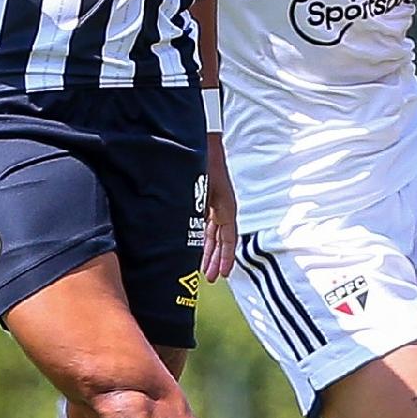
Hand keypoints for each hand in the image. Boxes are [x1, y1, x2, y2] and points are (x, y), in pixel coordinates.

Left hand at [202, 138, 236, 282]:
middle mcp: (223, 207)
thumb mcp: (198, 189)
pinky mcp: (208, 198)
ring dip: (210, 250)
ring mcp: (216, 203)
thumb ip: (195, 213)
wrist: (202, 140)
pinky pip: (209, 223)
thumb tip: (187, 234)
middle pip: (222, 239)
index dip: (227, 258)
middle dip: (217, 259)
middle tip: (212, 277)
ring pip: (215, 233)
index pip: (229, 239)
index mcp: (226, 207)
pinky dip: (204, 237)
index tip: (223, 274)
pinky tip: (196, 245)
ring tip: (204, 268)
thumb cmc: (203, 161)